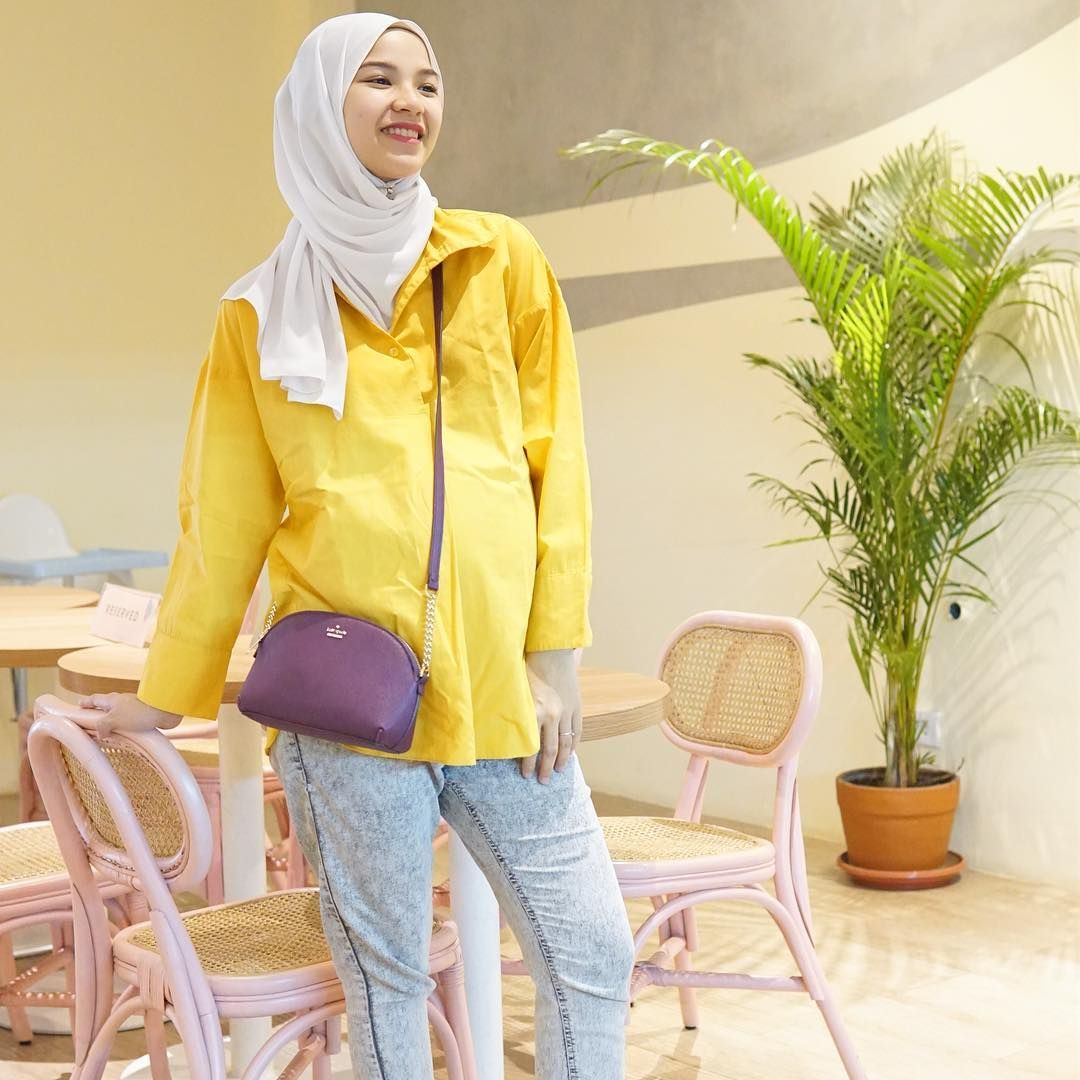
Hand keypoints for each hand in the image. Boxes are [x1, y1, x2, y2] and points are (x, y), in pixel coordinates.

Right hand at [78, 693, 182, 738]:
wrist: (165, 711)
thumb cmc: (140, 713)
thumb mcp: (113, 720)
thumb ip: (102, 726)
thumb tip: (99, 733)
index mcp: (112, 700)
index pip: (94, 700)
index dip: (86, 703)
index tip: (79, 706)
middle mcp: (122, 703)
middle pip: (106, 707)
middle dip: (98, 714)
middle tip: (91, 723)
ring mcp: (133, 709)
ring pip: (118, 716)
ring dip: (112, 724)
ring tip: (106, 735)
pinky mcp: (143, 717)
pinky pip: (130, 724)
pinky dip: (124, 730)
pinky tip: (124, 738)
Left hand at [520, 649, 580, 783]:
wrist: (552, 650)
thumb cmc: (528, 667)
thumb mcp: (516, 691)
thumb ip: (514, 713)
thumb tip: (502, 731)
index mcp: (536, 712)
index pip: (532, 746)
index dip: (528, 763)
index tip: (525, 774)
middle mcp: (553, 714)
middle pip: (550, 749)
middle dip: (546, 768)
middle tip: (542, 781)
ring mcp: (567, 710)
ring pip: (566, 743)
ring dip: (561, 760)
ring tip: (557, 772)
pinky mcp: (576, 705)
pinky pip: (577, 730)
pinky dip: (574, 744)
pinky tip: (570, 753)